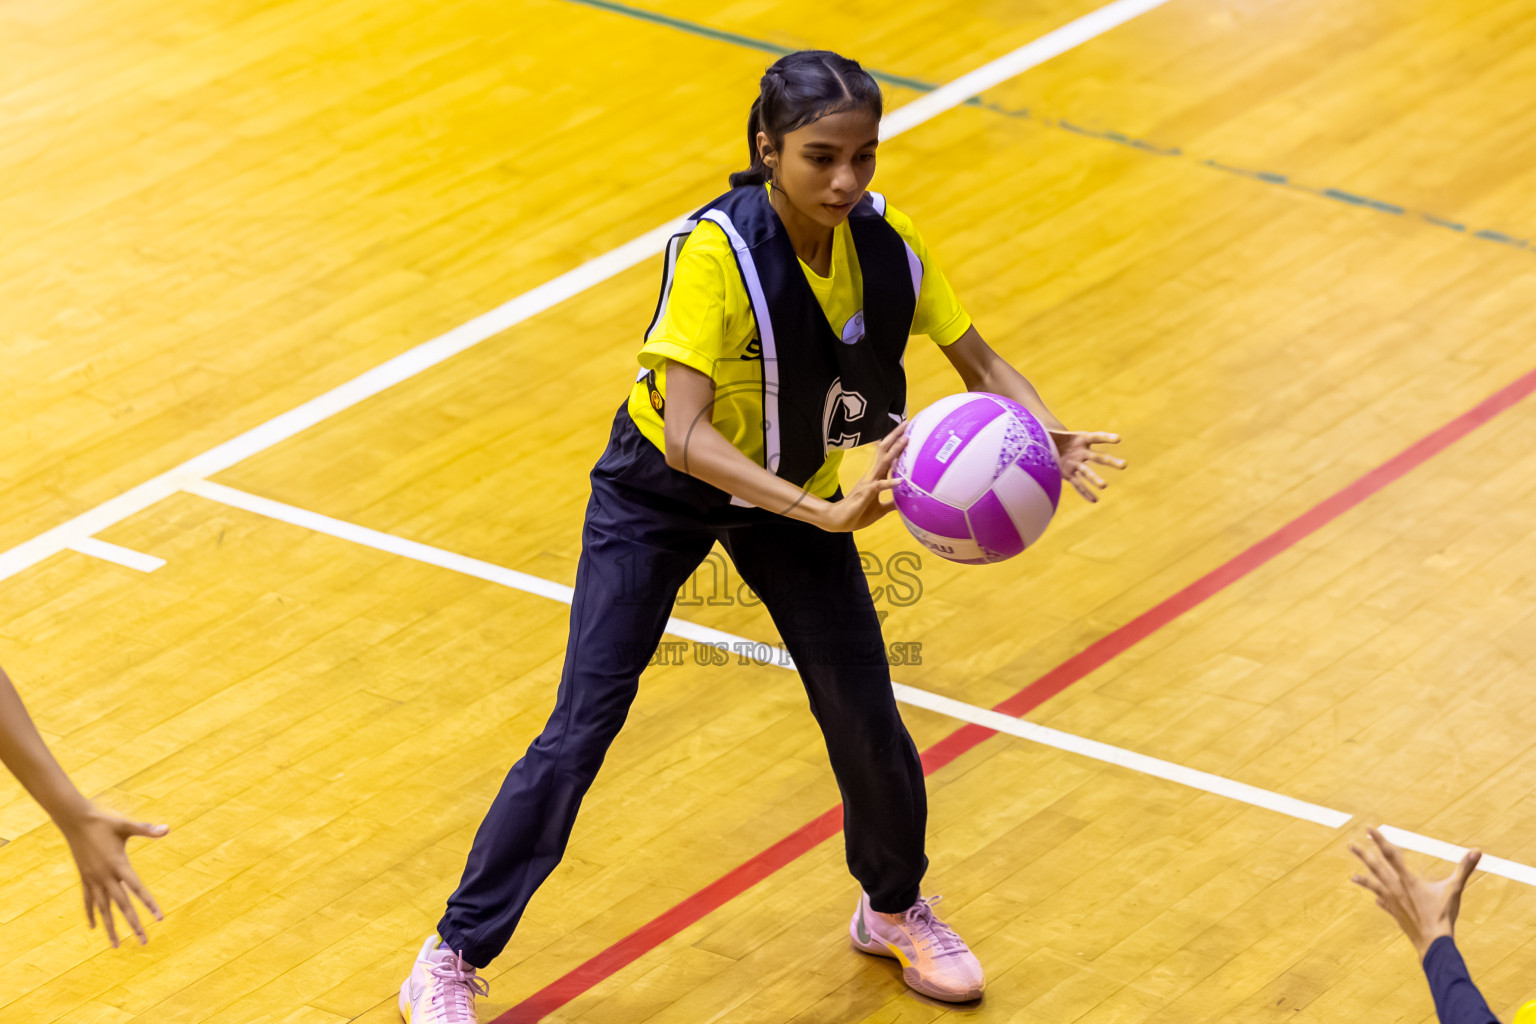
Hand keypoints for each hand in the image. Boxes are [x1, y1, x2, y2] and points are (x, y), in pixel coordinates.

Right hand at [57, 804, 166, 947]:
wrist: (75, 820)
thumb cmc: (103, 822)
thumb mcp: (126, 825)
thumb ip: (147, 829)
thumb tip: (168, 829)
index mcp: (118, 865)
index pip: (138, 889)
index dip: (149, 904)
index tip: (160, 919)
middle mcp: (105, 877)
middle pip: (122, 906)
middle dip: (134, 925)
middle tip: (144, 942)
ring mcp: (92, 880)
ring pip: (103, 910)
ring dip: (110, 928)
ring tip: (115, 946)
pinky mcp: (84, 878)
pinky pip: (88, 901)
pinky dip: (91, 914)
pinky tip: (93, 928)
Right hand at [819, 420, 909, 531]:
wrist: (839, 520)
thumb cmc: (858, 514)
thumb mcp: (880, 509)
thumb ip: (892, 503)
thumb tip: (905, 501)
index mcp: (876, 477)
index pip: (887, 456)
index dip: (896, 444)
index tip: (906, 431)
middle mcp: (873, 475)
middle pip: (885, 452)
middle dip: (895, 438)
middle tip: (906, 423)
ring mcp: (869, 483)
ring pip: (883, 463)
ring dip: (895, 451)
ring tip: (906, 439)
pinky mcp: (866, 493)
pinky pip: (879, 486)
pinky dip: (890, 483)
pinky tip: (901, 481)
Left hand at [1047, 430, 1124, 502]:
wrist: (1047, 444)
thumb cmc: (1049, 433)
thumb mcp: (1047, 429)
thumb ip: (1046, 429)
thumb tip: (1034, 427)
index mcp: (1080, 438)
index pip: (1097, 437)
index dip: (1107, 438)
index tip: (1118, 439)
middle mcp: (1082, 452)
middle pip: (1099, 458)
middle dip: (1111, 462)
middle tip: (1124, 465)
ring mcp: (1077, 463)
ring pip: (1088, 472)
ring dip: (1096, 480)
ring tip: (1104, 486)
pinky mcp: (1069, 474)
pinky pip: (1078, 484)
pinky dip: (1085, 492)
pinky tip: (1094, 500)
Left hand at [1350, 826, 1478, 960]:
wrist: (1433, 943)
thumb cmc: (1443, 915)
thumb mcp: (1455, 890)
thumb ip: (1465, 868)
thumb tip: (1478, 851)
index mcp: (1408, 880)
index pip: (1391, 855)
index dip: (1380, 840)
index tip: (1369, 829)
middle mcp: (1396, 889)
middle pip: (1376, 868)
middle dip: (1363, 855)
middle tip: (1350, 845)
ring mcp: (1394, 903)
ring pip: (1375, 886)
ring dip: (1364, 880)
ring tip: (1353, 877)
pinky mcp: (1396, 915)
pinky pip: (1385, 905)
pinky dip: (1380, 900)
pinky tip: (1376, 900)